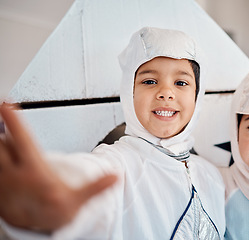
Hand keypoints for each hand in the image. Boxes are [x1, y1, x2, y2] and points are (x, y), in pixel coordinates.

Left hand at [0, 104, 116, 231]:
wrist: (37, 229)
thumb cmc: (55, 210)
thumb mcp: (79, 199)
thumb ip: (97, 187)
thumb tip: (115, 176)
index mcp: (36, 174)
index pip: (23, 141)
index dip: (14, 121)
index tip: (6, 104)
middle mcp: (14, 175)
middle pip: (1, 143)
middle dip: (2, 128)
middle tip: (3, 113)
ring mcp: (1, 180)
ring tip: (4, 130)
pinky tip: (3, 149)